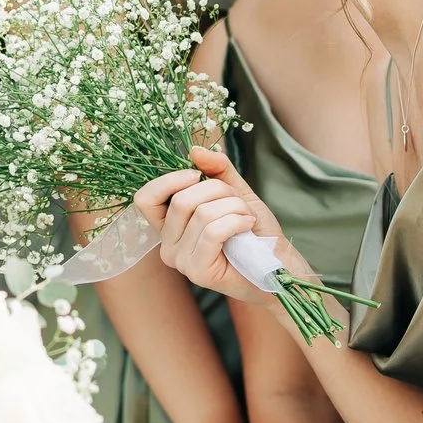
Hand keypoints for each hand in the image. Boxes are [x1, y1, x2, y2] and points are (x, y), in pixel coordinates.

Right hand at [134, 146, 289, 306]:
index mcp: (169, 226)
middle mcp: (167, 246)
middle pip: (181, 201)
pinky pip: (213, 232)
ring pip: (202, 214)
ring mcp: (181, 262)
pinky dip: (236, 221)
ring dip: (234, 207)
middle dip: (218, 190)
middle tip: (238, 202)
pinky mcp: (198, 272)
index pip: (145, 199)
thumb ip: (216, 170)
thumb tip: (194, 150)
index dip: (169, 181)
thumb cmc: (254, 231)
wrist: (278, 263)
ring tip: (247, 217)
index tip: (196, 174)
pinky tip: (248, 226)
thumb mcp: (235, 192)